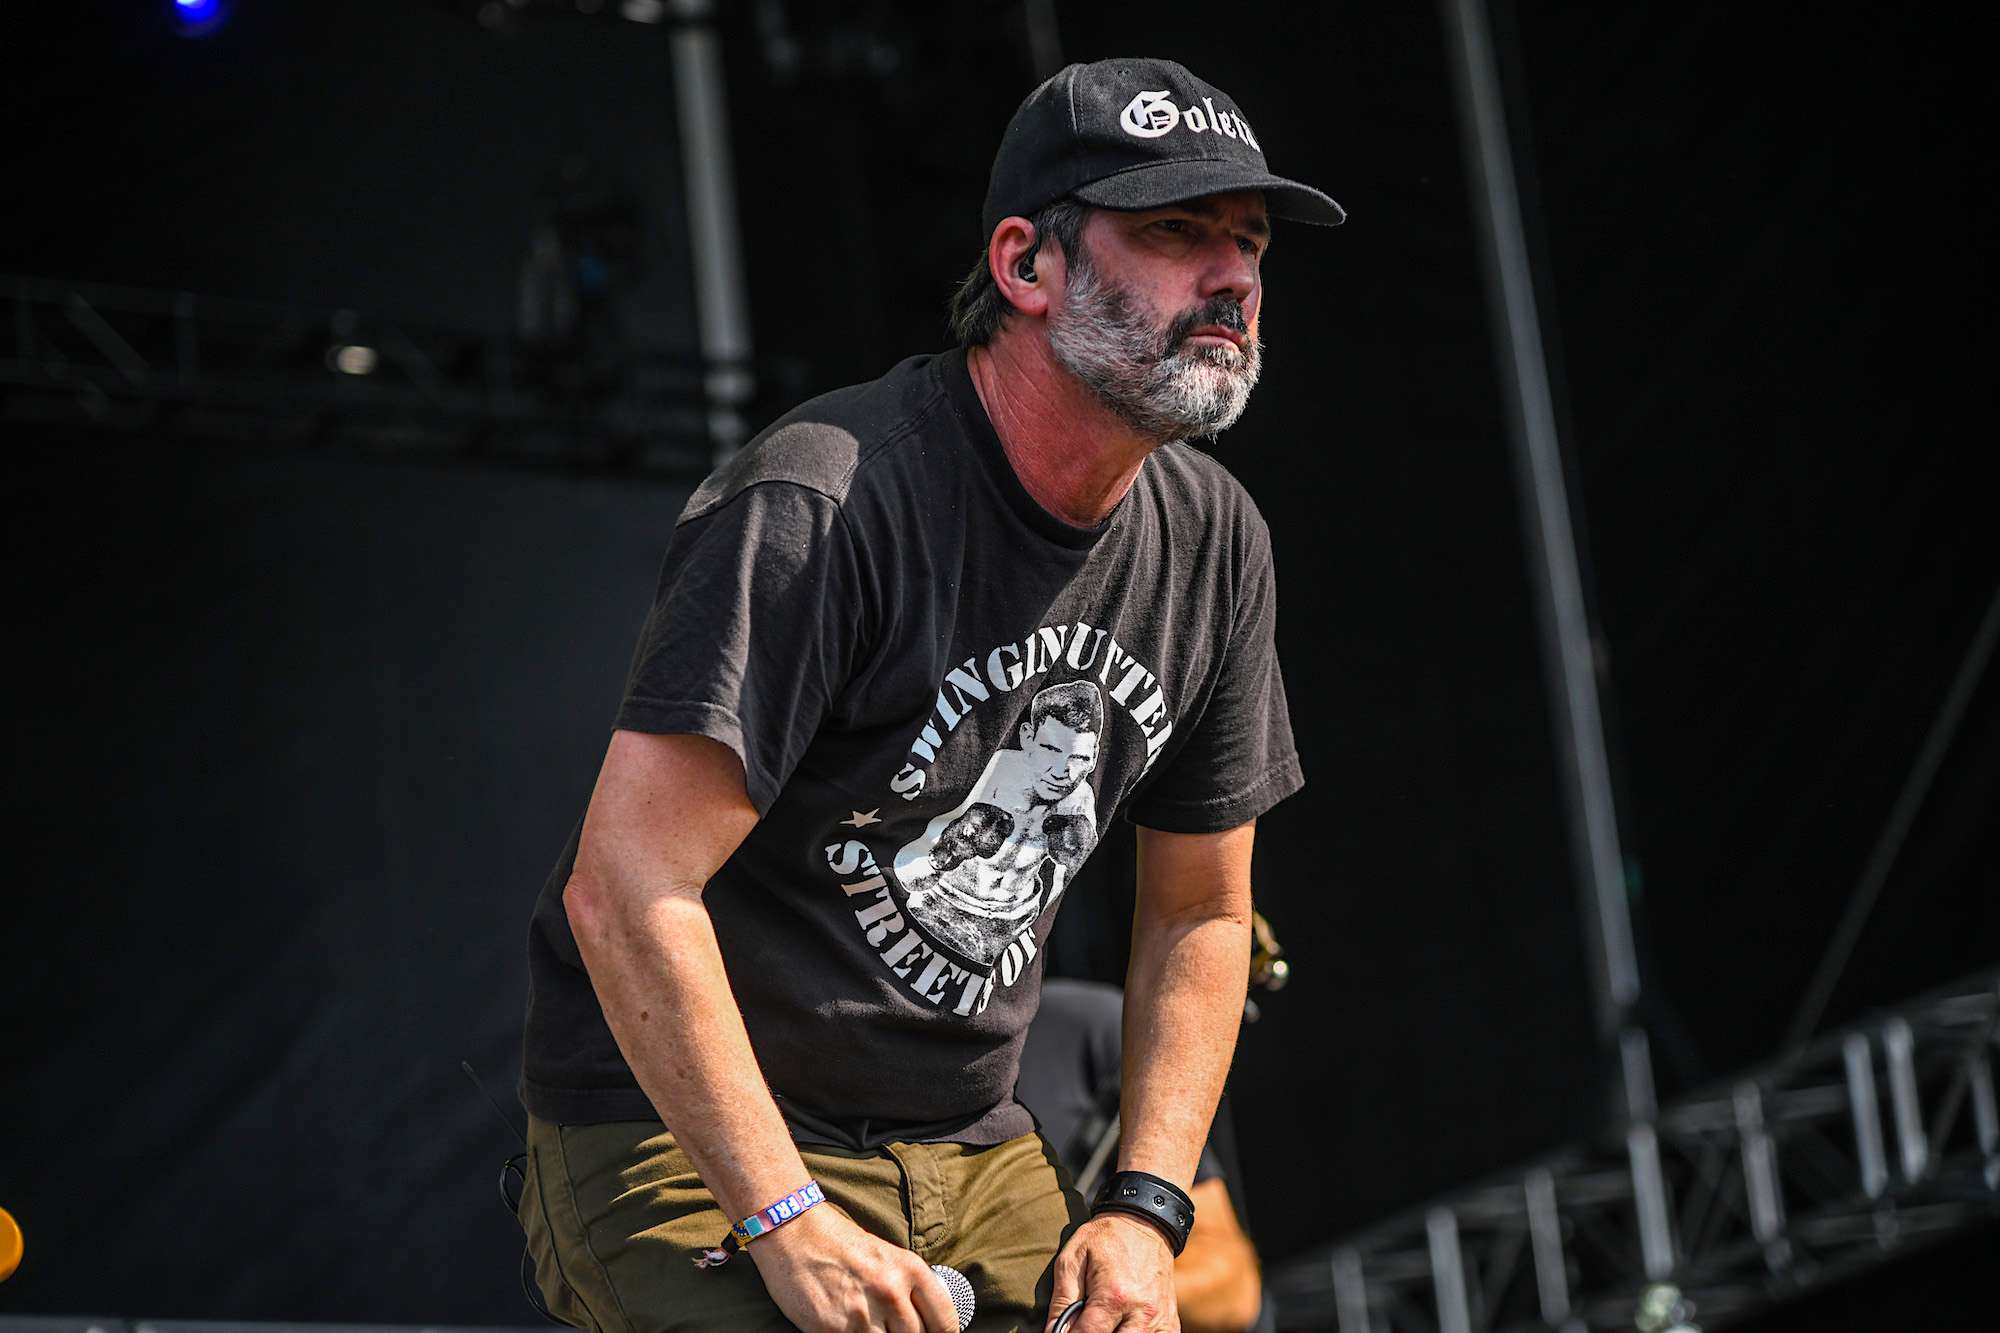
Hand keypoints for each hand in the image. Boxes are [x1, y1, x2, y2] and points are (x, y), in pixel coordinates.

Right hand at [748, 1203, 960, 1332]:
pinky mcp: (832, 1330)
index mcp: (911, 1270)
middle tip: (890, 1328)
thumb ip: (909, 1290)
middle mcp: (891, 1292)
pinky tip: (847, 1328)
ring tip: (865, 1325)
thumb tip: (925, 1324)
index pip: (945, 1323)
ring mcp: (862, 1314)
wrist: (794, 1233)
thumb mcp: (887, 1258)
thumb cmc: (841, 1245)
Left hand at [1045, 1212, 1178, 1332]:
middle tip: (1088, 1323)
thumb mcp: (1073, 1258)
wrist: (1145, 1223)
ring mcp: (1160, 1319)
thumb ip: (1062, 1300)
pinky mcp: (1170, 1322)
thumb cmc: (1106, 1238)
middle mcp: (1141, 1312)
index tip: (1067, 1330)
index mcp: (1114, 1296)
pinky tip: (1125, 1325)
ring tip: (1106, 1320)